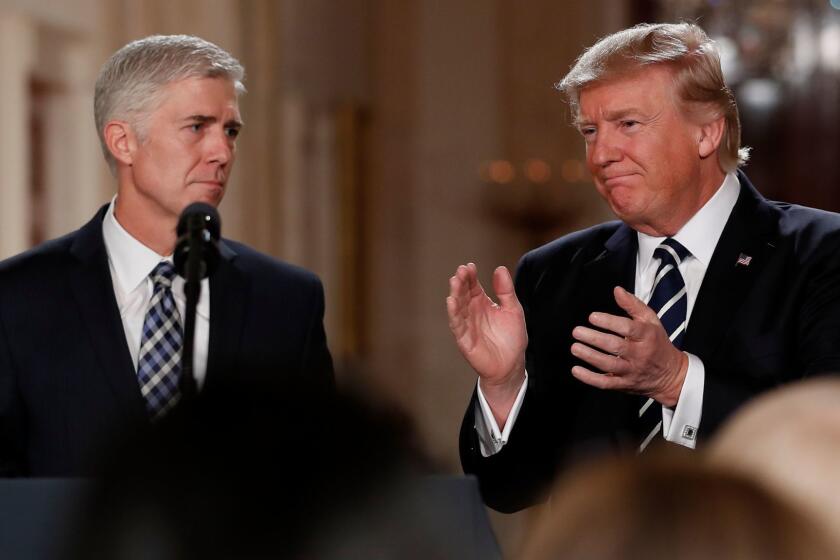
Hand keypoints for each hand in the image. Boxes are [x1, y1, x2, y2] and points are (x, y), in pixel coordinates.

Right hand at [447, 263, 526, 424]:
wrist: (511, 365)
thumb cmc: (512, 338)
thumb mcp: (513, 310)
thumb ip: (506, 291)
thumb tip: (500, 269)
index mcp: (483, 303)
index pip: (473, 286)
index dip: (470, 276)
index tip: (469, 266)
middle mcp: (472, 312)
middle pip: (463, 293)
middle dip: (461, 282)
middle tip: (461, 271)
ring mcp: (467, 325)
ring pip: (457, 306)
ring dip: (455, 294)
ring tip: (455, 281)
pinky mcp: (464, 339)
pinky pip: (457, 324)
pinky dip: (453, 313)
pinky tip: (451, 301)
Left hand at [569, 286, 687, 405]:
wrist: (670, 375)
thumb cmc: (657, 343)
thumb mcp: (651, 321)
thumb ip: (633, 305)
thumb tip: (617, 290)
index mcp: (647, 336)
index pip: (628, 328)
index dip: (609, 322)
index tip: (592, 317)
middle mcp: (639, 354)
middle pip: (616, 346)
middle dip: (594, 339)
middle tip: (577, 331)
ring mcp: (631, 371)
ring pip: (609, 365)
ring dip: (590, 356)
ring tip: (575, 347)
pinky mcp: (624, 384)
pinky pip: (606, 383)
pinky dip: (590, 378)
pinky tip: (576, 370)